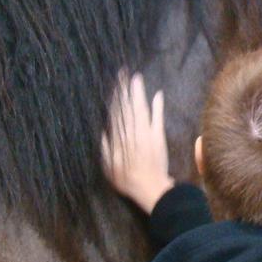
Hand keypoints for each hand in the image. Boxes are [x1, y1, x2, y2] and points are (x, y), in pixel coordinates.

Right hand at [101, 72, 173, 213]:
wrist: (149, 188)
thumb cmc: (127, 180)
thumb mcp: (108, 167)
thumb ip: (105, 148)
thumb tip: (104, 131)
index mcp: (118, 140)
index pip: (115, 115)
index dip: (115, 99)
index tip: (114, 86)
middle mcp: (130, 134)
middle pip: (126, 107)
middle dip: (125, 90)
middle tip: (123, 73)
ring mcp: (145, 134)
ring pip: (140, 109)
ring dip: (138, 93)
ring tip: (136, 78)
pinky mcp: (158, 137)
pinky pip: (157, 118)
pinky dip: (157, 106)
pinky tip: (158, 94)